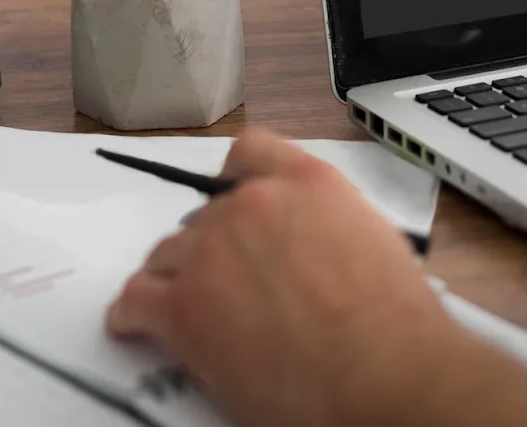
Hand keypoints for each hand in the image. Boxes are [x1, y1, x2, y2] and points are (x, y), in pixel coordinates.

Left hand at [107, 129, 526, 426]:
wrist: (384, 372)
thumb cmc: (394, 322)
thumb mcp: (372, 238)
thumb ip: (327, 221)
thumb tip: (306, 243)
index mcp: (307, 182)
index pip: (250, 153)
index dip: (234, 182)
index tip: (230, 202)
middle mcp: (253, 204)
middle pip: (204, 215)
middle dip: (211, 248)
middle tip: (224, 283)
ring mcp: (212, 253)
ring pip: (166, 255)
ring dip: (174, 279)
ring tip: (183, 305)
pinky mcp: (182, 309)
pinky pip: (135, 300)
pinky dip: (132, 315)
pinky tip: (136, 325)